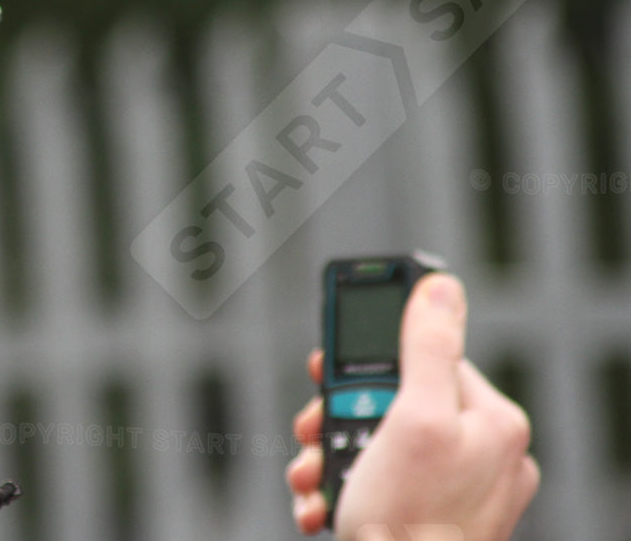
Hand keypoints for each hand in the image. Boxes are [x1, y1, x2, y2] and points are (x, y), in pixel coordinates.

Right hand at [285, 274, 538, 539]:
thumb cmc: (409, 521)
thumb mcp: (410, 417)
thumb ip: (425, 347)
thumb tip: (442, 287)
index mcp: (491, 422)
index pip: (425, 358)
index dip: (368, 358)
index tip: (330, 361)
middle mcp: (482, 454)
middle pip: (394, 402)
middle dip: (338, 416)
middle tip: (313, 429)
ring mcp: (457, 491)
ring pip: (379, 444)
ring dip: (330, 456)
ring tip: (312, 476)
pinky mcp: (430, 520)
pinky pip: (380, 484)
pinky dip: (343, 489)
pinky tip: (325, 501)